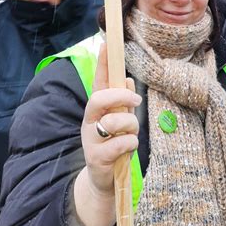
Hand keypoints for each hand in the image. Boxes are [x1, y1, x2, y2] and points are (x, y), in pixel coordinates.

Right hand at [74, 43, 141, 225]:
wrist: (104, 181)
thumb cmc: (115, 144)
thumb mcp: (120, 120)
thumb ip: (123, 102)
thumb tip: (129, 80)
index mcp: (96, 109)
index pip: (98, 81)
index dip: (102, 63)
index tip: (106, 44)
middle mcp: (89, 121)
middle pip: (99, 98)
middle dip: (121, 96)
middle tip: (136, 100)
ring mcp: (91, 139)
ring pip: (116, 121)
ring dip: (131, 126)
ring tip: (130, 134)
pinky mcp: (97, 158)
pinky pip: (123, 143)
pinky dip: (131, 144)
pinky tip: (126, 150)